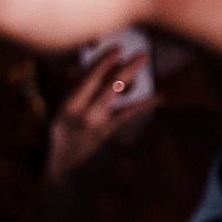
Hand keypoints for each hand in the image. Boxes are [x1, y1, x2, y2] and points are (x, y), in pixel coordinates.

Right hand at [47, 47, 159, 181]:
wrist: (69, 174)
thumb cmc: (65, 142)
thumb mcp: (62, 117)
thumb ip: (71, 94)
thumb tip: (76, 69)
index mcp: (67, 105)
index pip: (86, 77)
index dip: (102, 60)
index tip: (117, 48)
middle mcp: (80, 111)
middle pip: (103, 81)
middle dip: (122, 64)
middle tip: (140, 53)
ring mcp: (96, 123)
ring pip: (116, 92)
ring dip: (131, 76)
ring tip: (145, 63)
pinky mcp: (110, 135)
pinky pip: (130, 114)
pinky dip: (146, 104)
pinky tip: (160, 97)